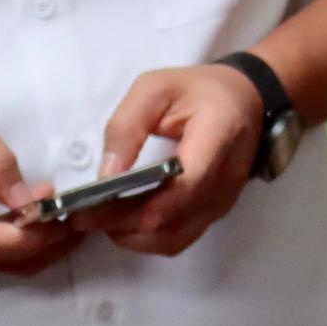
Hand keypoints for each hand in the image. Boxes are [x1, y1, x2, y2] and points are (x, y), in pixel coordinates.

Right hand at [0, 111, 84, 284]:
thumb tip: (32, 198)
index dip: (34, 233)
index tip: (62, 210)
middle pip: (7, 262)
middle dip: (52, 242)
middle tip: (82, 215)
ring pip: (5, 270)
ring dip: (43, 250)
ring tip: (68, 220)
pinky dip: (22, 253)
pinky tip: (39, 230)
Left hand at [94, 61, 265, 256]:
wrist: (245, 102)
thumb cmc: (197, 90)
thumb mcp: (155, 88)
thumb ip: (128, 126)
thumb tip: (107, 175)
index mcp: (220, 131)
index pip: (194, 178)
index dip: (160, 202)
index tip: (118, 212)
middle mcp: (228, 174)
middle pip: (176, 215)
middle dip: (124, 222)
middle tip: (82, 217)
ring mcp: (224, 199)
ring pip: (175, 236)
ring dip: (133, 236)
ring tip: (97, 221)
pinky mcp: (215, 212)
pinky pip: (179, 237)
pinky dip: (147, 238)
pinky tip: (122, 222)